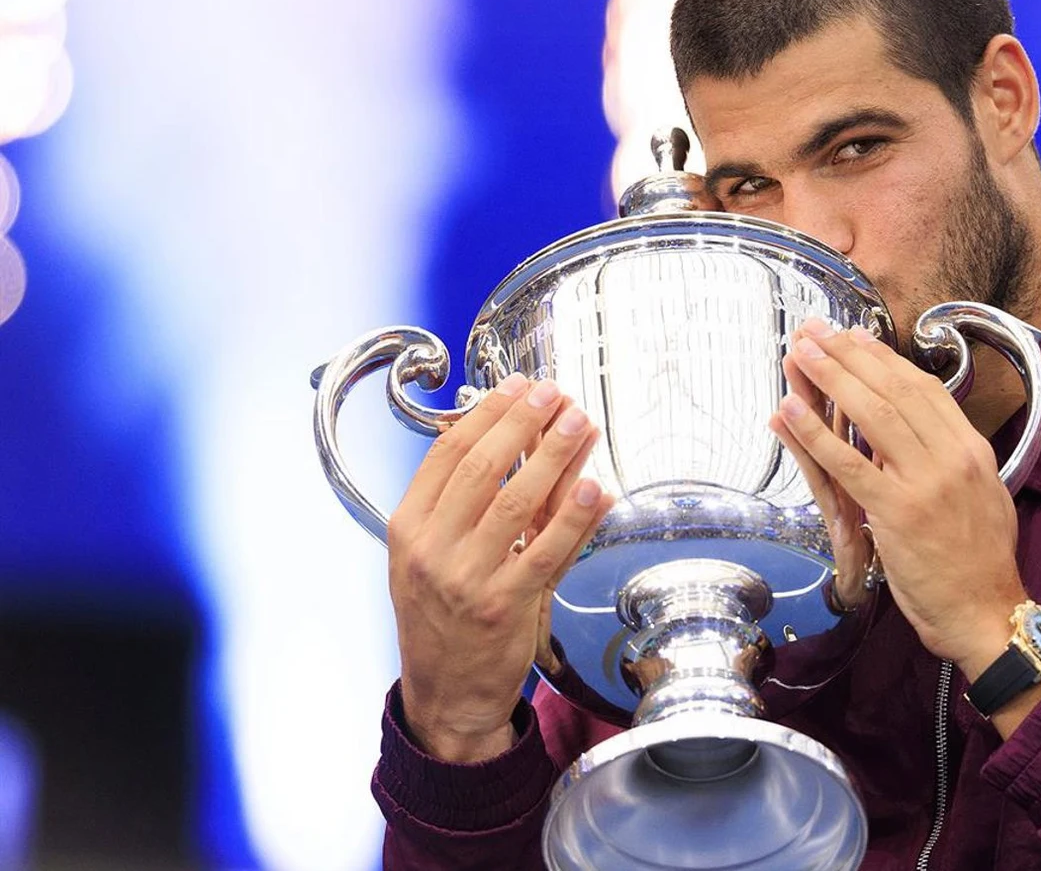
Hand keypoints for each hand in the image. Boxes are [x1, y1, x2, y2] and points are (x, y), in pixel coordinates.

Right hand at [386, 374, 612, 761]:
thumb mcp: (433, 555)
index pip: (447, 455)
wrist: (446, 693)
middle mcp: (432, 550)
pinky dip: (573, 516)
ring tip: (580, 424)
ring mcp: (466, 579)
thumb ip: (465, 505)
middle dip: (522, 423)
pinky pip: (545, 550)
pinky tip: (593, 487)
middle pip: (481, 468)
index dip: (486, 414)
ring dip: (554, 456)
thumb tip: (508, 440)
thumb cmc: (446, 618)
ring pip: (516, 502)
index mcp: (408, 528)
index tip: (518, 387)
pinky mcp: (505, 606)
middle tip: (554, 394)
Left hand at [767, 321, 1021, 676]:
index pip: (924, 389)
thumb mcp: (983, 497)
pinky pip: (848, 463)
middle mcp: (952, 457)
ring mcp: (925, 482)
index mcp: (972, 450)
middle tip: (816, 330)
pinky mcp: (897, 512)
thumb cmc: (980, 565)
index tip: (855, 337)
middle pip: (893, 390)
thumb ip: (953, 462)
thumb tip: (925, 437)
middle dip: (850, 355)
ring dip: (830, 377)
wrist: (986, 613)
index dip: (884, 359)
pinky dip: (815, 432)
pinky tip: (791, 409)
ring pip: (871, 414)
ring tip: (800, 352)